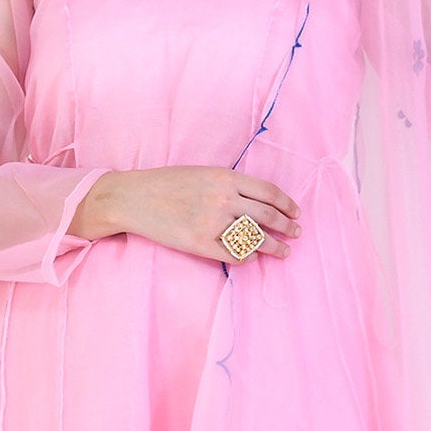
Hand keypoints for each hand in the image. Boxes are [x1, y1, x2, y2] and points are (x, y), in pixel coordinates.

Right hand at [69, 166, 301, 260]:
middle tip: (296, 234)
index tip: (295, 213)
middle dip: (287, 227)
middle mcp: (223, 199)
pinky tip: (250, 257)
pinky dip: (247, 257)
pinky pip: (234, 255)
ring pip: (255, 238)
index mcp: (226, 177)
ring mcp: (212, 223)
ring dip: (274, 247)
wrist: (133, 198)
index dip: (287, 205)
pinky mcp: (200, 244)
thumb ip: (231, 184)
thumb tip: (260, 202)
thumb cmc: (168, 183)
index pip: (270, 192)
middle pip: (268, 216)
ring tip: (283, 252)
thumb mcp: (203, 173)